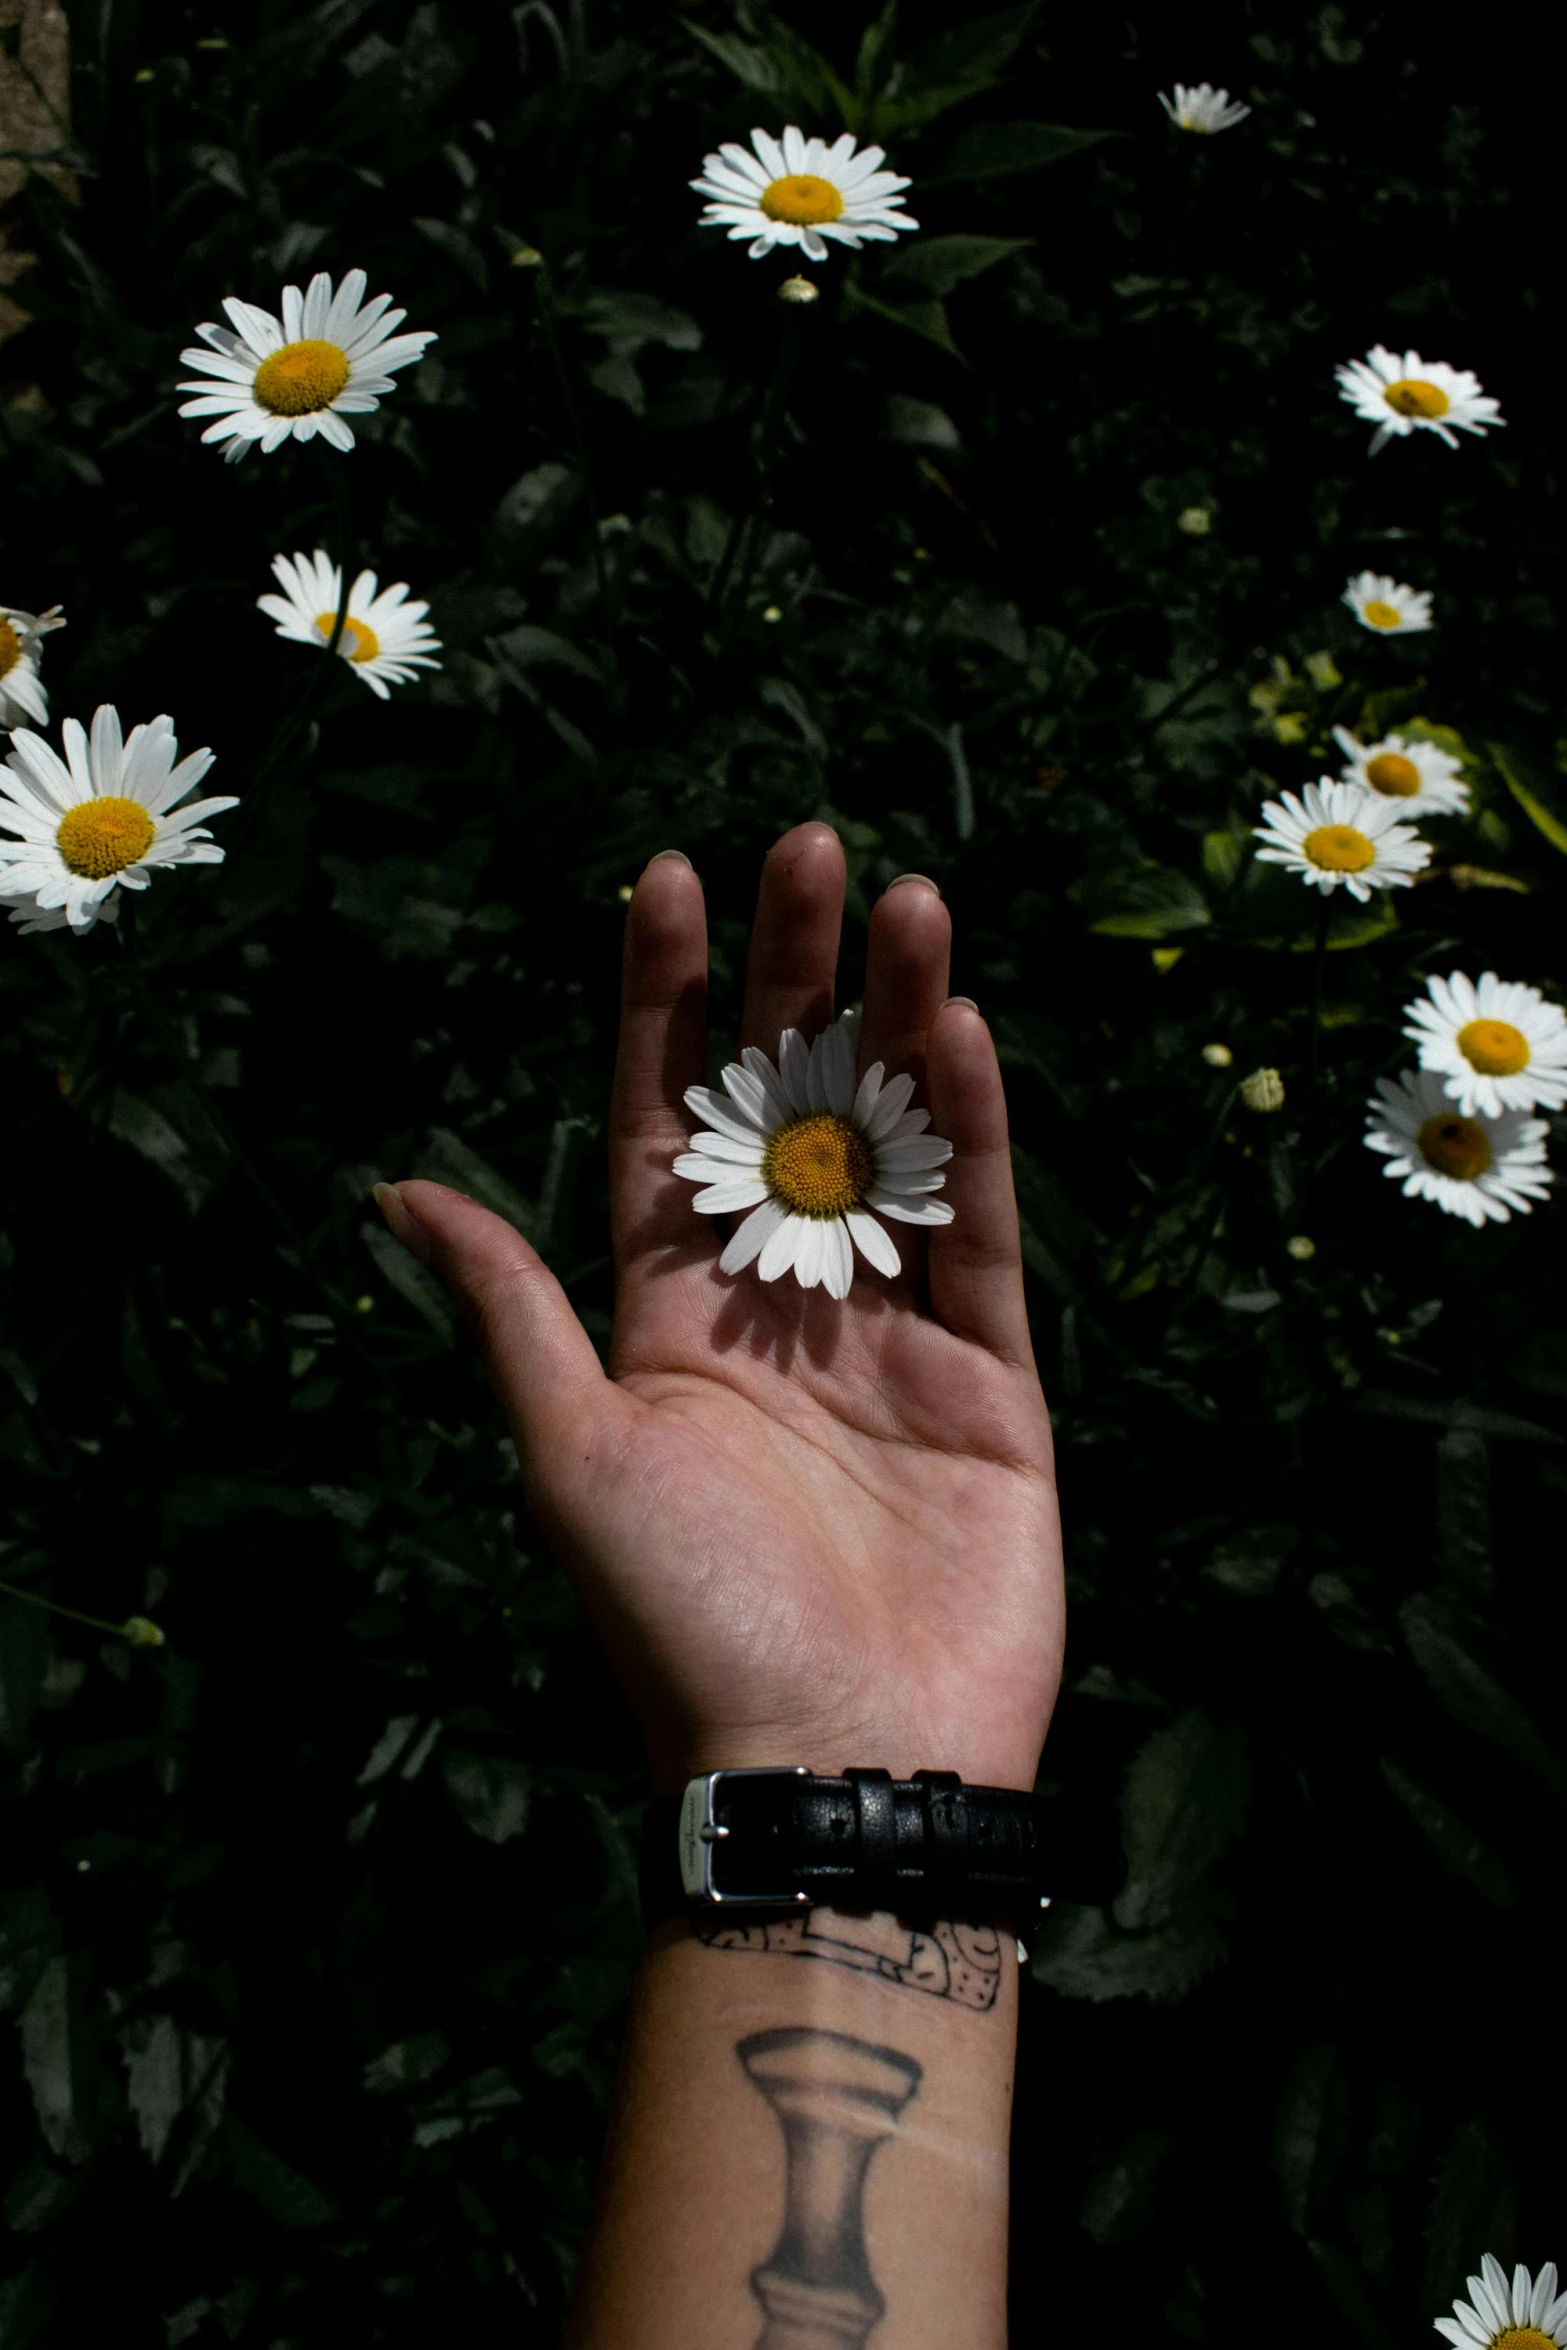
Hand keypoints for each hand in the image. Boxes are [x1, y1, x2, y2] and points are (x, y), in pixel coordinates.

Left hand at [376, 824, 1062, 1792]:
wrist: (835, 1767)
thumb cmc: (682, 1620)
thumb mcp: (569, 1450)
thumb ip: (510, 1307)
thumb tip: (396, 1188)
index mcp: (669, 1313)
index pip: (665, 1119)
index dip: (667, 999)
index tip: (671, 876)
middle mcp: (780, 1304)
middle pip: (792, 1102)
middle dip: (795, 975)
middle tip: (810, 845)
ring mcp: (894, 1334)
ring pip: (900, 1140)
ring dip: (900, 1019)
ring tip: (905, 897)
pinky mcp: (992, 1378)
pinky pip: (984, 1230)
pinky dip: (978, 1131)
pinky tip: (963, 1026)